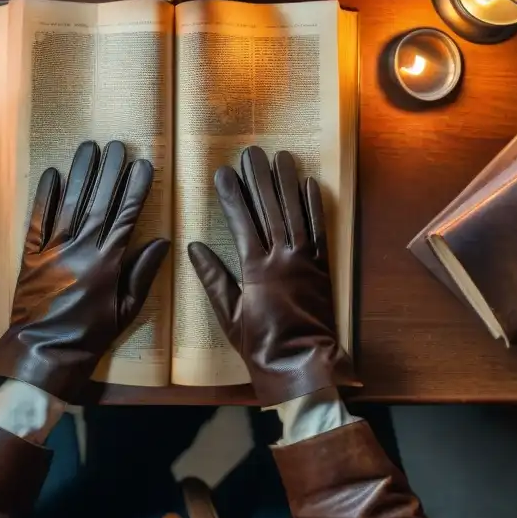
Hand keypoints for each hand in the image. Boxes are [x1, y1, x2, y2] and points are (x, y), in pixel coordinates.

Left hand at [0, 140, 169, 402]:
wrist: (44, 354)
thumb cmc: (89, 337)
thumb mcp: (126, 311)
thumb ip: (142, 274)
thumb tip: (161, 241)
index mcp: (106, 263)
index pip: (125, 216)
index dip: (135, 188)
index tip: (144, 165)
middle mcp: (80, 249)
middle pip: (98, 202)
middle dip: (110, 171)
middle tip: (117, 145)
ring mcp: (53, 250)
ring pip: (70, 203)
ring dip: (80, 173)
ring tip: (89, 147)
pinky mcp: (31, 257)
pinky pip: (38, 221)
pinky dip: (45, 197)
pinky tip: (52, 174)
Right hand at [188, 146, 356, 404]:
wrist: (301, 364)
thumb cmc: (260, 344)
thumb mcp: (228, 314)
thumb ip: (213, 278)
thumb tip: (193, 247)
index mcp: (256, 268)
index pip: (241, 221)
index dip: (231, 195)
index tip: (221, 173)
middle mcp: (282, 257)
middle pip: (269, 208)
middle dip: (259, 178)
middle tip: (250, 153)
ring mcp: (305, 260)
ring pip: (295, 212)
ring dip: (287, 182)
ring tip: (280, 156)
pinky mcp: (322, 267)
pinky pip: (319, 230)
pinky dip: (314, 206)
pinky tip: (309, 184)